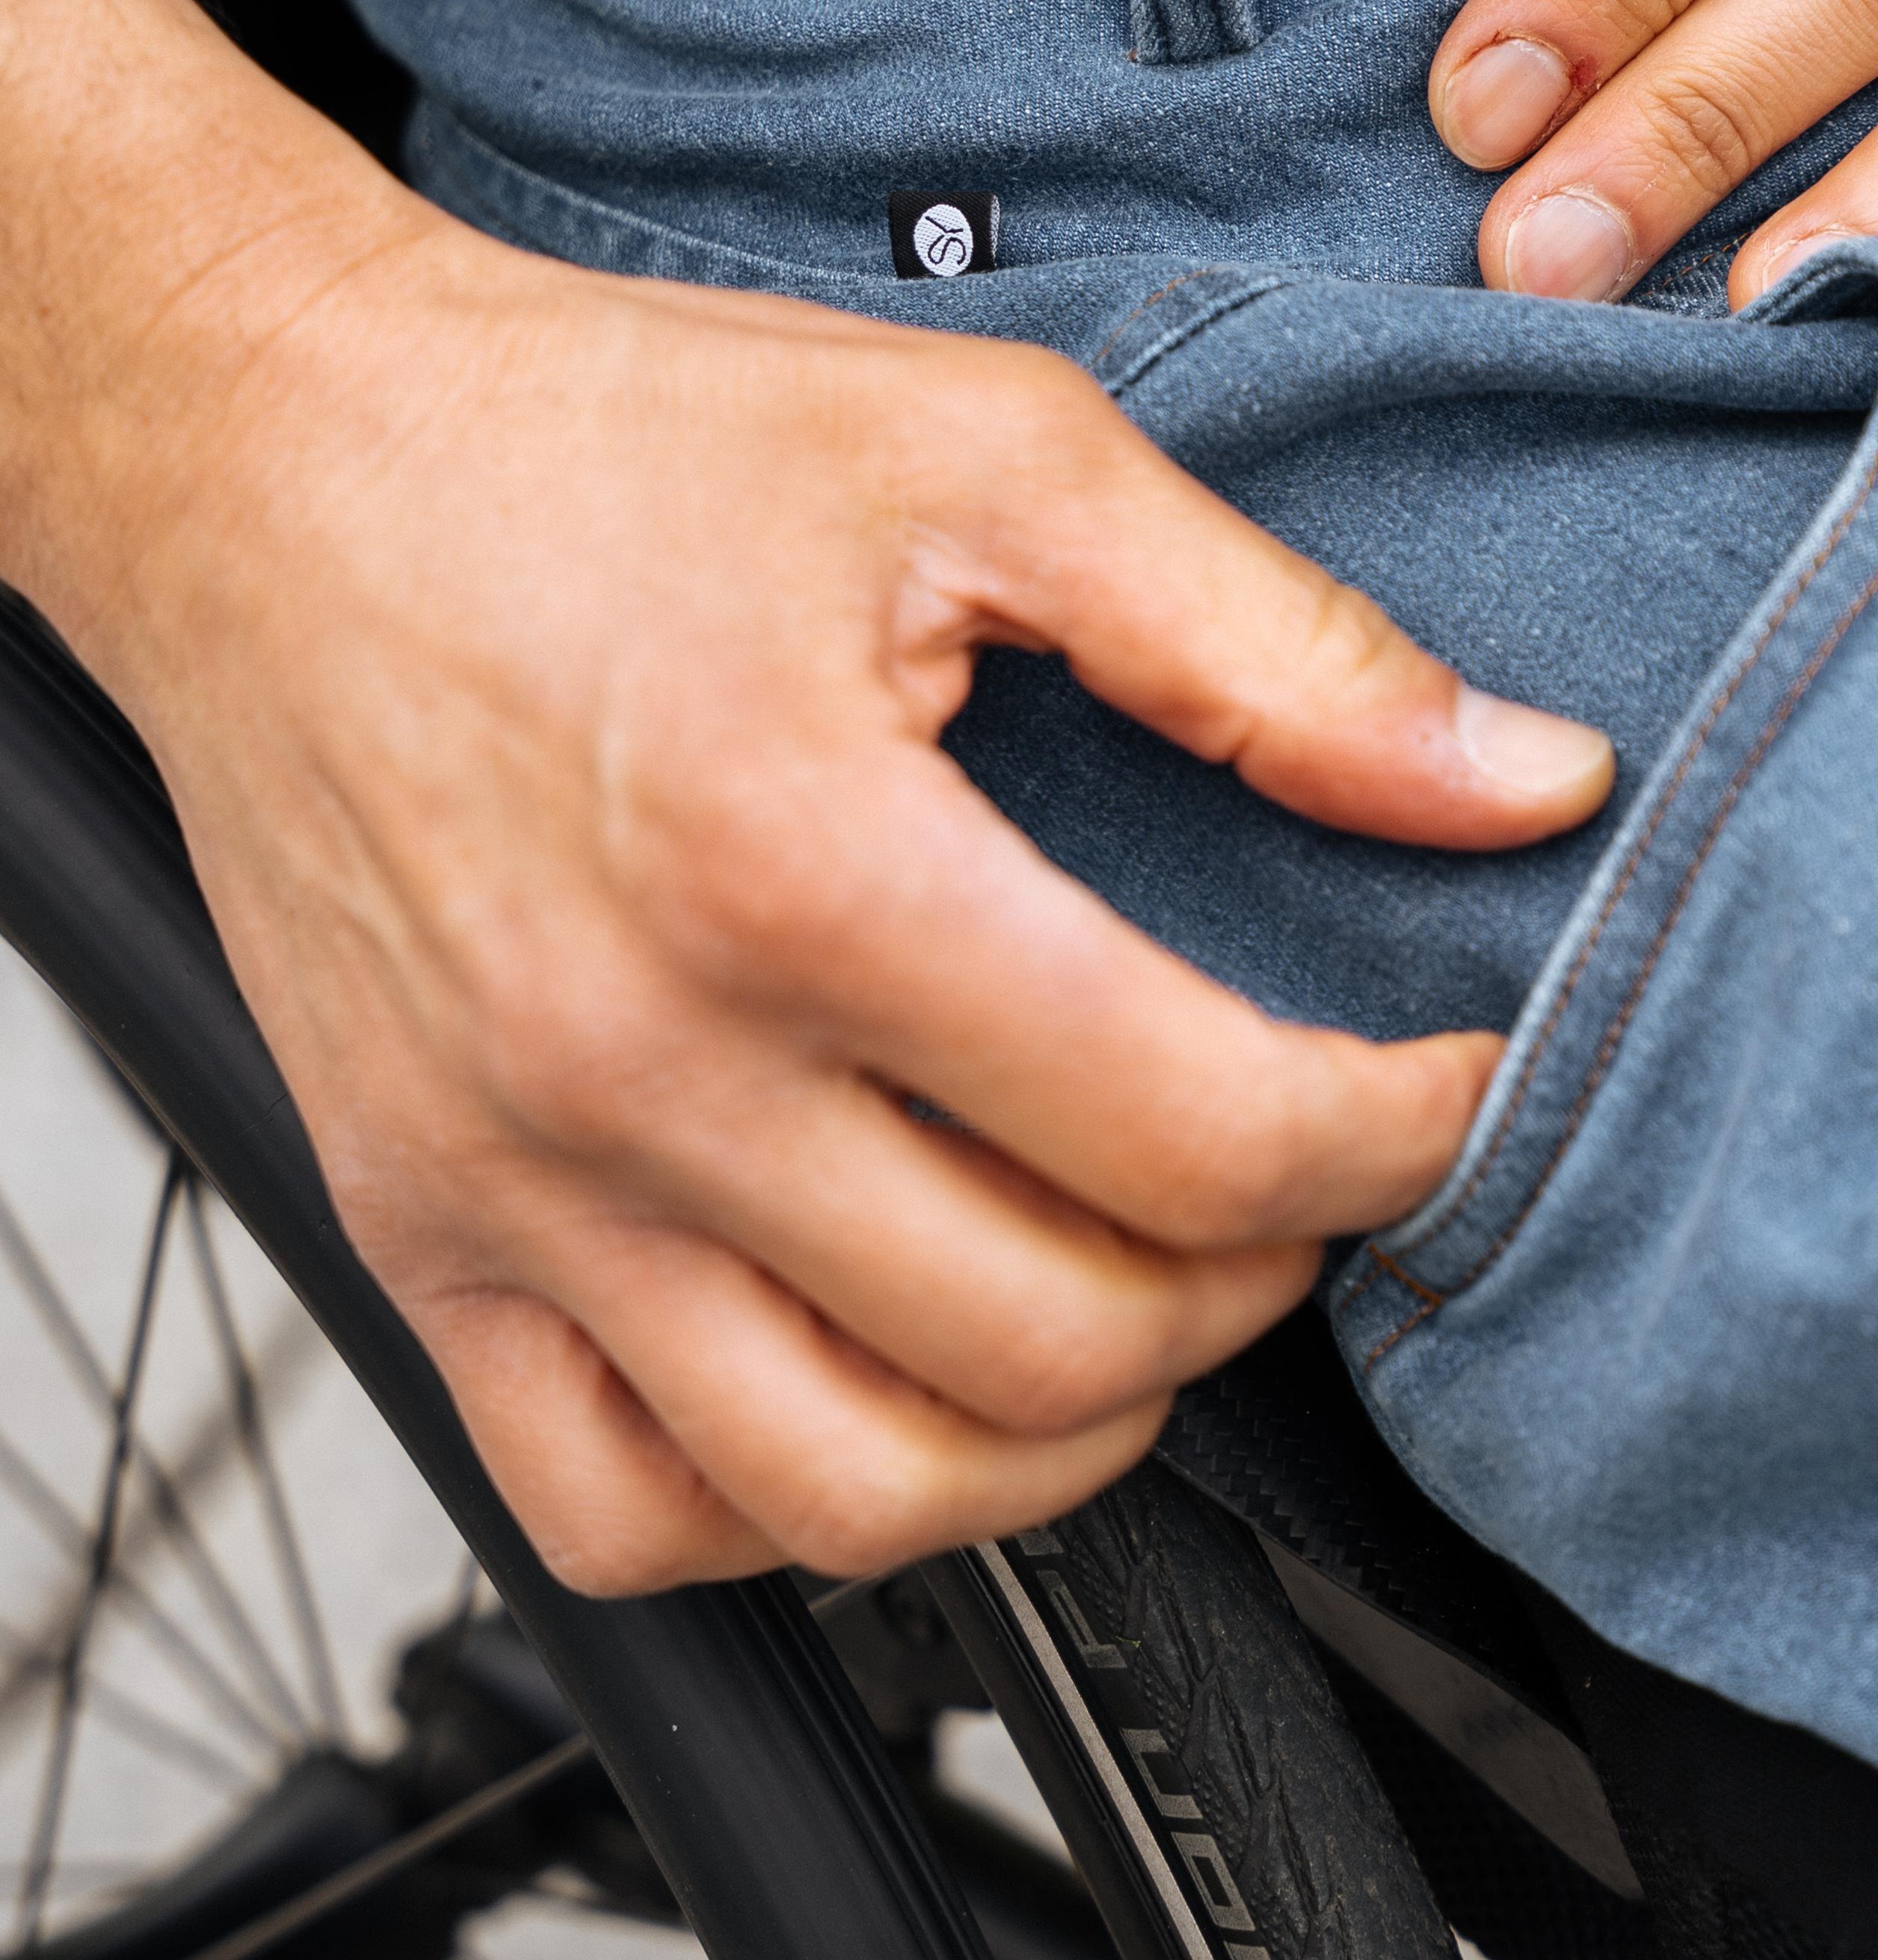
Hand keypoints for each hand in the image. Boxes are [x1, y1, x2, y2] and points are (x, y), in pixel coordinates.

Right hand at [32, 95, 1607, 1593]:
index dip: (1390, 1140)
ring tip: (1116, 1299)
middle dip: (1244, 1286)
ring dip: (1053, 1443)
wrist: (278, 459)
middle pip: (1053, 1349)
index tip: (1433, 1087)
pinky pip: (618, 1516)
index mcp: (802, 859)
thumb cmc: (599, 443)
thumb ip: (1273, 645)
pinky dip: (786, 1508)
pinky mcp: (415, 1241)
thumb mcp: (988, 452)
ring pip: (854, 1498)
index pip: (1192, 1132)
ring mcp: (513, 1184)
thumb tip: (1518, 782)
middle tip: (1277, 1174)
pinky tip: (878, 1372)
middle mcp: (642, 1062)